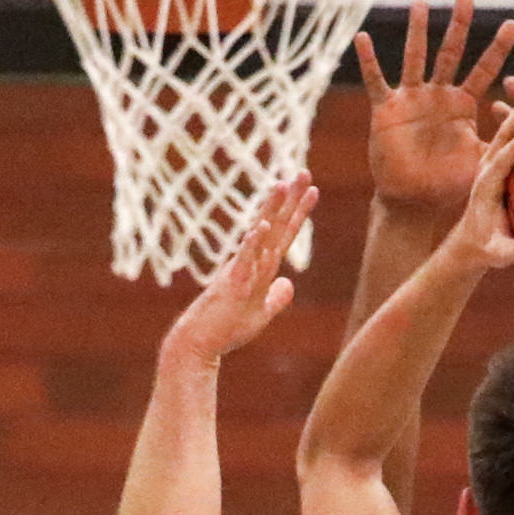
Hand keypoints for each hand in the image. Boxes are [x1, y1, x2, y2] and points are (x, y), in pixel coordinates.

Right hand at [165, 177, 313, 361]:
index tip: (311, 190)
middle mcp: (253, 262)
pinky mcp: (233, 284)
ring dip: (271, 211)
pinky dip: (252, 244)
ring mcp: (242, 270)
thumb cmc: (228, 327)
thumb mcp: (261, 313)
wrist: (202, 342)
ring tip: (283, 185)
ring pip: (261, 236)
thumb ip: (276, 298)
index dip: (298, 213)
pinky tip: (260, 227)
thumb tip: (289, 284)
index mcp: (261, 267)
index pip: (284, 234)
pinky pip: (244, 261)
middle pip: (276, 226)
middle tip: (304, 172)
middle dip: (291, 201)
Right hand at [356, 0, 513, 219]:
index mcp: (462, 104)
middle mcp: (437, 94)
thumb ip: (506, 144)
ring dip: (416, 32)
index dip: (498, 50)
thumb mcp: (483, 162)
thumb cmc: (449, 183)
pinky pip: (376, 81)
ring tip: (420, 5)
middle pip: (450, 53)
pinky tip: (362, 38)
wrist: (415, 201)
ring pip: (415, 58)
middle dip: (459, 27)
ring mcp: (411, 98)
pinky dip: (368, 61)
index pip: (484, 70)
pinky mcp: (387, 110)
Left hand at [442, 112, 513, 278]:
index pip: (501, 161)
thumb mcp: (495, 254)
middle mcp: (490, 163)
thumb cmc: (486, 247)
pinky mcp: (505, 156)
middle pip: (506, 132)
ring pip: (513, 123)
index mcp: (486, 183)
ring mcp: (497, 157)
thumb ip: (509, 253)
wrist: (471, 239)